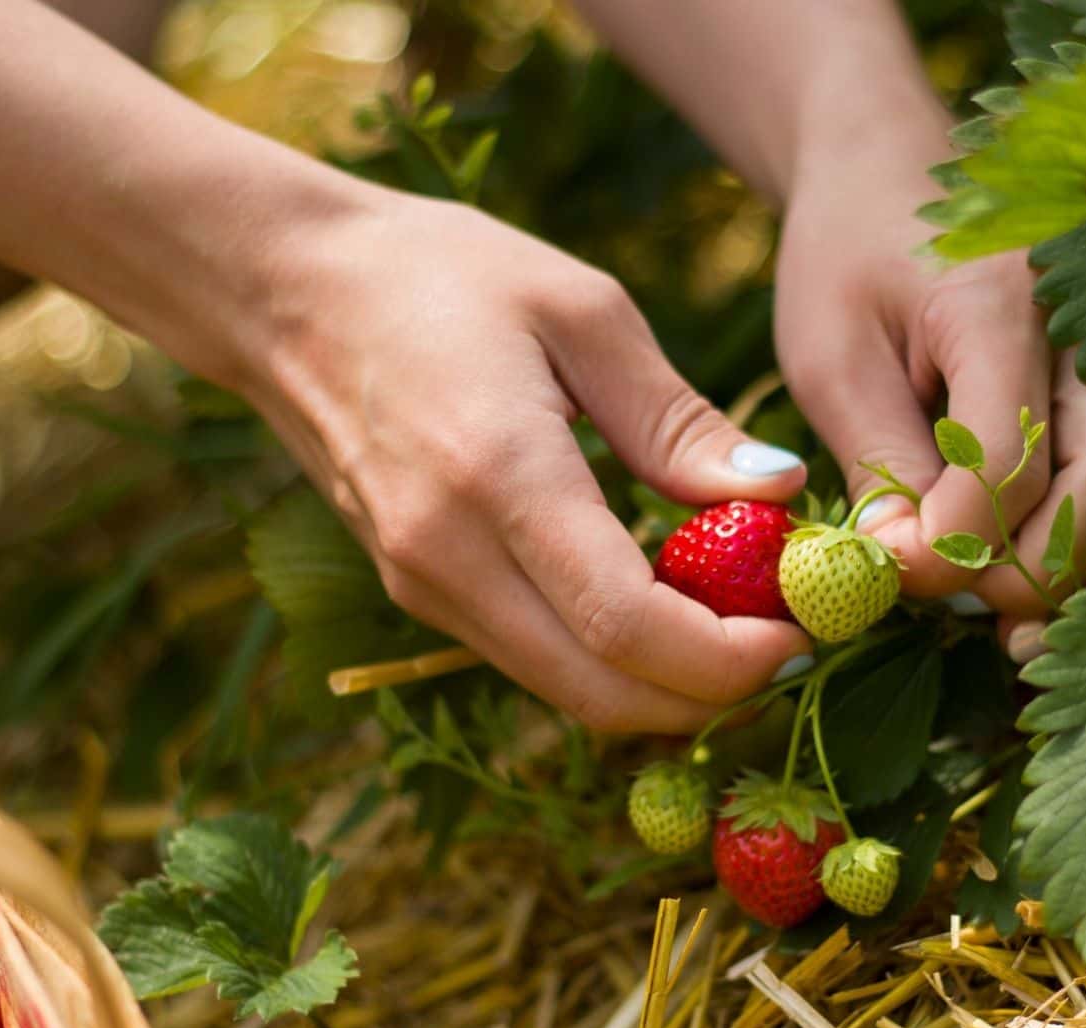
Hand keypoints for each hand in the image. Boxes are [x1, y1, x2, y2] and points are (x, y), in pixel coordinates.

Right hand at [219, 188, 814, 731]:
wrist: (281, 288)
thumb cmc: (438, 274)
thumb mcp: (580, 311)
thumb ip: (677, 420)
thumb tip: (778, 494)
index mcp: (499, 478)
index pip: (627, 626)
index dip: (729, 658)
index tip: (804, 632)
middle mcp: (448, 558)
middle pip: (602, 694)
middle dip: (712, 693)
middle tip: (790, 639)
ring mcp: (423, 586)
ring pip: (568, 692)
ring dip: (665, 683)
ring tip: (742, 619)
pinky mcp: (416, 592)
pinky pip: (533, 658)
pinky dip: (610, 657)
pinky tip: (664, 600)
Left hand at [774, 118, 1085, 659]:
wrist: (889, 178)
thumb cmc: (848, 260)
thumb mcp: (832, 357)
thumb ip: (878, 463)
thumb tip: (908, 572)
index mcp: (1000, 302)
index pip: (1009, 454)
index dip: (956, 538)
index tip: (893, 573)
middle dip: (1034, 567)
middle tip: (962, 609)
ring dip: (1077, 573)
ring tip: (1007, 630)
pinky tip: (1035, 595)